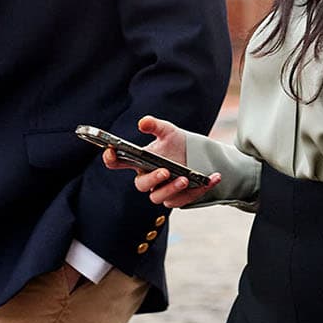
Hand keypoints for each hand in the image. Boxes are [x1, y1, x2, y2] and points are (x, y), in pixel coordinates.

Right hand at [101, 115, 221, 208]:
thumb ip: (155, 126)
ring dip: (172, 189)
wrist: (199, 157)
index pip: (119, 162)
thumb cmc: (177, 144)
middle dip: (152, 179)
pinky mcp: (178, 198)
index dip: (111, 158)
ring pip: (159, 197)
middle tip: (165, 171)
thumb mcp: (168, 132)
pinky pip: (183, 200)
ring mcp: (162, 190)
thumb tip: (142, 122)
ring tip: (184, 178)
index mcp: (140, 161)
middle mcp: (148, 178)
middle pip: (141, 185)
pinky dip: (197, 190)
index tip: (111, 151)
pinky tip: (211, 178)